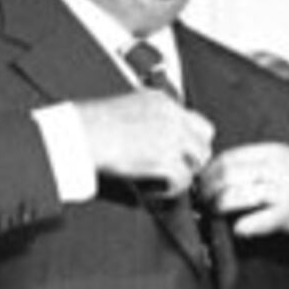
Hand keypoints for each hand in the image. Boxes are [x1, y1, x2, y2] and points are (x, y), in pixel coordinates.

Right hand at [76, 91, 216, 198]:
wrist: (82, 133)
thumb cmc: (92, 124)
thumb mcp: (126, 108)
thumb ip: (147, 118)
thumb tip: (154, 139)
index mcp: (161, 100)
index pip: (194, 120)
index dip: (189, 140)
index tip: (180, 153)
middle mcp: (171, 115)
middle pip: (205, 139)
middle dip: (193, 156)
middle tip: (178, 168)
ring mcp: (171, 136)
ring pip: (199, 160)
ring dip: (184, 172)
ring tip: (164, 180)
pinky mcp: (166, 158)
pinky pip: (184, 179)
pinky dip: (172, 189)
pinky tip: (156, 188)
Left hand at [197, 143, 288, 246]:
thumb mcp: (286, 162)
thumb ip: (257, 164)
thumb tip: (219, 173)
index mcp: (272, 151)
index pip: (227, 158)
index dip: (208, 174)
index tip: (201, 185)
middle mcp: (276, 166)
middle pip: (225, 177)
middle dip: (207, 192)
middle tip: (203, 203)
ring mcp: (283, 189)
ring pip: (234, 197)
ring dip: (218, 208)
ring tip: (215, 214)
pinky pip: (253, 221)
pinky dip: (241, 227)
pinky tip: (240, 229)